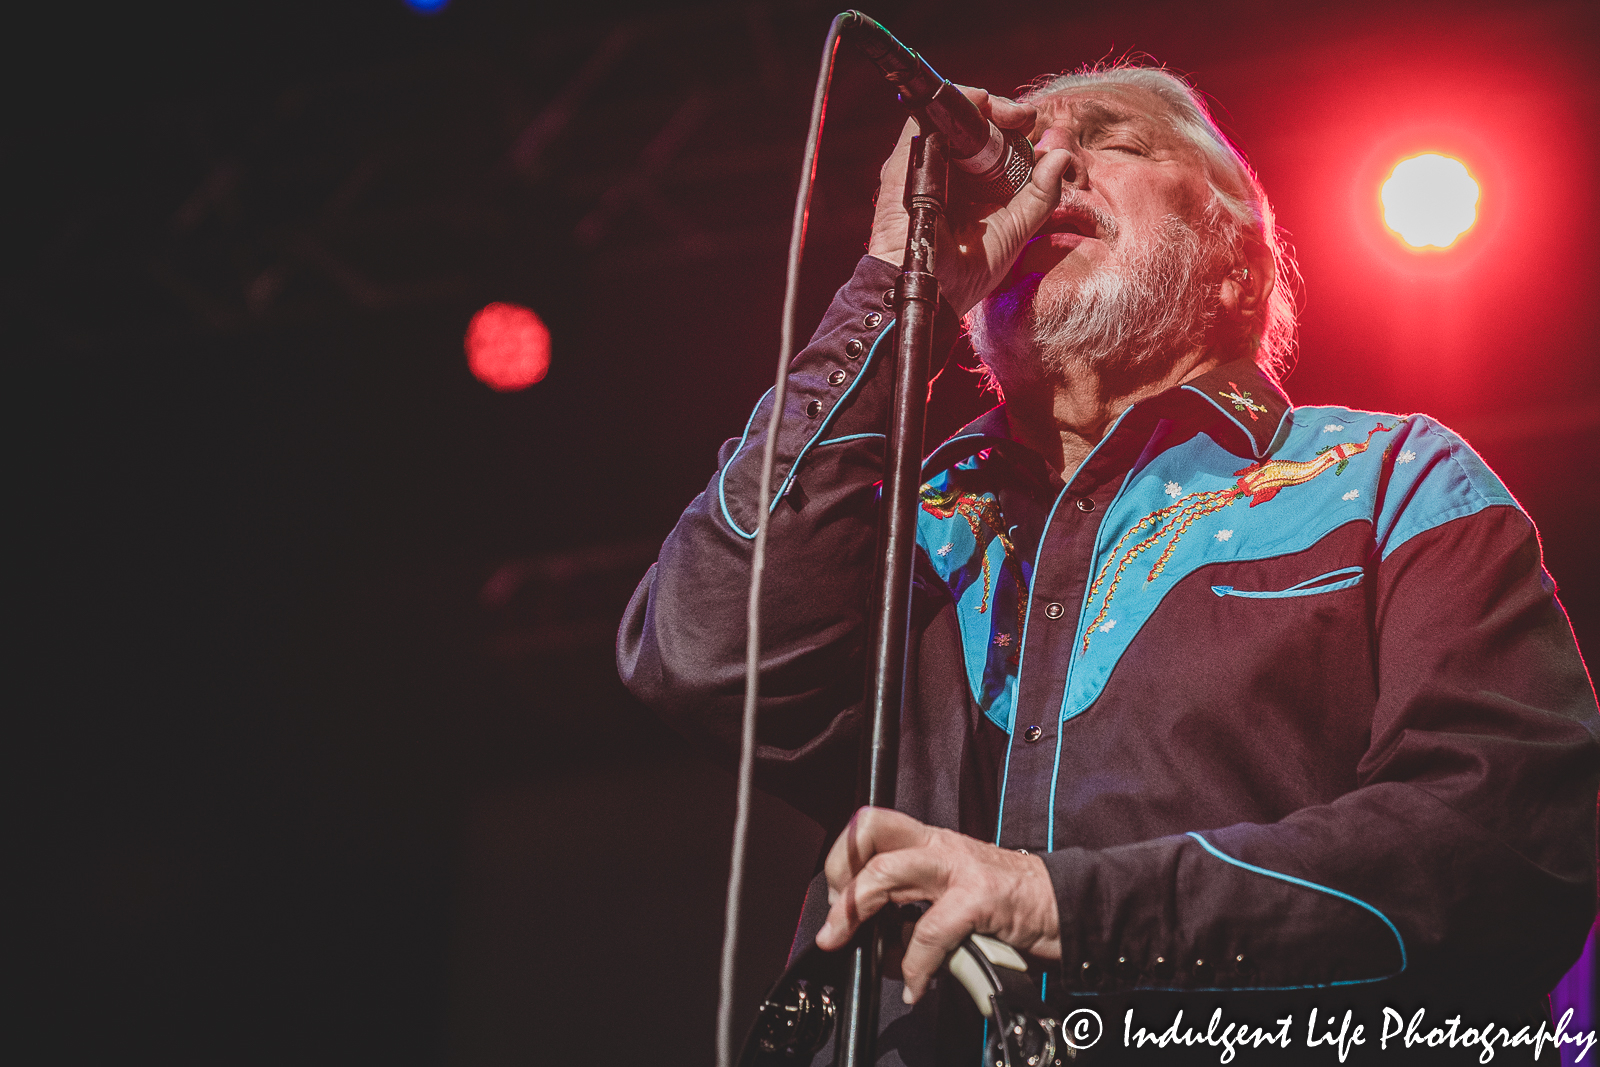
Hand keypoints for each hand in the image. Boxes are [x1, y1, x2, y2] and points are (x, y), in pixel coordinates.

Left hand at [815, 806, 1061, 1003]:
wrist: (1070, 905)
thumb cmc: (1011, 904)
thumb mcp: (953, 897)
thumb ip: (914, 912)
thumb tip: (879, 949)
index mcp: (930, 842)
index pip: (871, 827)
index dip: (842, 859)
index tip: (835, 900)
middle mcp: (939, 846)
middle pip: (868, 833)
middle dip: (839, 876)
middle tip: (836, 920)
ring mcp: (958, 869)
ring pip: (885, 873)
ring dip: (855, 913)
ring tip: (848, 944)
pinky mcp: (979, 898)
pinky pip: (928, 932)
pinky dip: (914, 966)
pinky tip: (916, 985)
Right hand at [867, 87, 1071, 317]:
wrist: (932, 290)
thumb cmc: (966, 272)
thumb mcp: (1017, 229)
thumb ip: (1042, 195)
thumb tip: (1060, 156)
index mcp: (969, 187)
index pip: (991, 143)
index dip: (1014, 129)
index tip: (1035, 129)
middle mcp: (946, 171)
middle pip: (974, 124)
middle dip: (1004, 113)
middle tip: (1025, 118)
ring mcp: (926, 163)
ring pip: (953, 114)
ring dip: (986, 104)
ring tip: (1011, 115)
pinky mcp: (907, 159)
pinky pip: (927, 115)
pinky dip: (957, 101)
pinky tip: (983, 104)